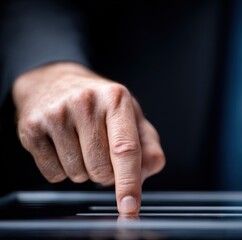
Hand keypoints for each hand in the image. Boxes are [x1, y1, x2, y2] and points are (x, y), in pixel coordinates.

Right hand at [12, 62, 164, 213]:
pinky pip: (53, 175)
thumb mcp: (131, 116)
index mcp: (116, 99)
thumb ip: (147, 145)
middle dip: (105, 174)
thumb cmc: (99, 104)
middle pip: (101, 169)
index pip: (126, 149)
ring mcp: (56, 114)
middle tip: (101, 152)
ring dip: (83, 172)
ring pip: (77, 175)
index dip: (129, 182)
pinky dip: (62, 171)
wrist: (53, 82)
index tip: (130, 206)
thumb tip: (146, 171)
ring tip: (81, 145)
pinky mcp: (32, 128)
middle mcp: (85, 102)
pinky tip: (62, 147)